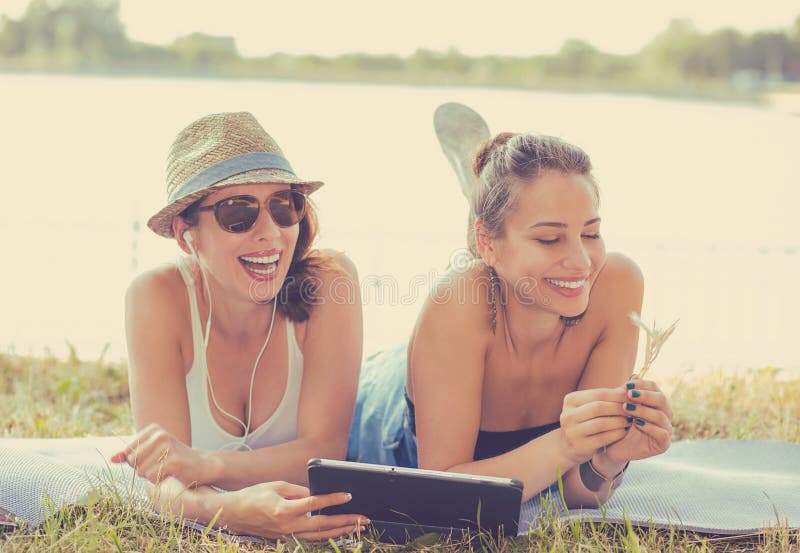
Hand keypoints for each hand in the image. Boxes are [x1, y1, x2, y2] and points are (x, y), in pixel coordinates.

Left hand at [110, 423, 218, 485]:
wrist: (201, 464)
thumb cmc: (173, 459)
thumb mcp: (150, 453)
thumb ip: (129, 455)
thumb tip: (111, 459)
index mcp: (153, 429)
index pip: (127, 452)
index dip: (136, 461)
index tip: (153, 459)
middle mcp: (160, 434)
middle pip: (132, 461)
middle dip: (142, 469)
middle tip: (160, 465)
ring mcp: (167, 446)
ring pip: (141, 471)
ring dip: (151, 476)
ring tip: (166, 469)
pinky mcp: (174, 461)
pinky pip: (151, 477)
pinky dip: (158, 480)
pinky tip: (170, 474)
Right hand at [218, 481, 367, 539]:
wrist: (233, 514)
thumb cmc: (253, 496)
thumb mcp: (276, 486)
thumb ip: (298, 491)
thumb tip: (316, 494)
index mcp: (285, 509)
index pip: (315, 504)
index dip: (333, 499)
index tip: (348, 495)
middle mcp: (288, 525)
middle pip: (323, 525)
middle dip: (345, 522)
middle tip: (363, 519)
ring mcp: (287, 535)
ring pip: (319, 536)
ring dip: (340, 532)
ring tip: (357, 527)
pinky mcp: (285, 539)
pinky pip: (310, 539)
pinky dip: (326, 537)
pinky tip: (337, 533)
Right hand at [558, 387, 630, 465]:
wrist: (570, 445)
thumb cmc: (586, 421)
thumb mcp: (593, 405)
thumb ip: (610, 395)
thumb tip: (634, 380)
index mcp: (570, 400)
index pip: (598, 394)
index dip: (617, 395)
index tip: (632, 396)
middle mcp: (568, 415)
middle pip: (598, 407)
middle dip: (619, 408)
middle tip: (633, 409)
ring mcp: (572, 431)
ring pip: (601, 423)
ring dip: (619, 421)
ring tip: (630, 420)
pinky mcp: (580, 446)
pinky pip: (603, 438)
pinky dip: (616, 433)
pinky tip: (625, 431)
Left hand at [602, 376, 672, 463]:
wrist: (613, 447)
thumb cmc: (618, 423)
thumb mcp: (621, 406)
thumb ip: (627, 393)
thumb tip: (634, 375)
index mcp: (655, 401)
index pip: (654, 387)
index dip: (641, 384)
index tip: (626, 385)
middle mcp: (664, 413)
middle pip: (661, 399)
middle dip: (645, 396)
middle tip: (629, 395)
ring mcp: (666, 429)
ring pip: (660, 416)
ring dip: (643, 410)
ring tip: (627, 409)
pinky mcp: (664, 444)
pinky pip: (661, 433)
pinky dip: (649, 427)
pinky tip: (636, 423)